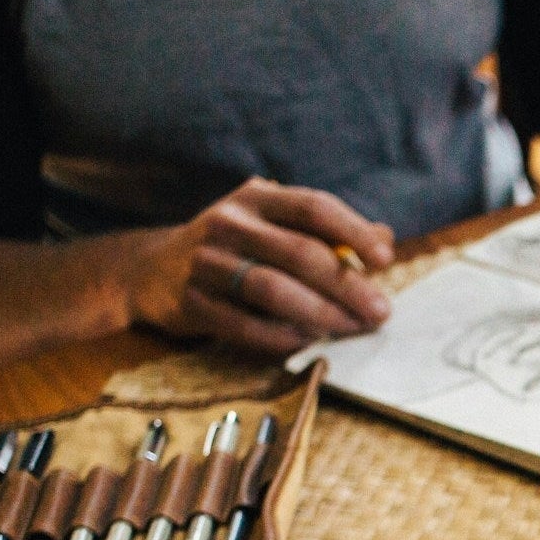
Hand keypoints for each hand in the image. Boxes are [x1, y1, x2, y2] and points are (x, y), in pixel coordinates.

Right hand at [126, 177, 396, 353]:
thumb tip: (385, 238)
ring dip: (320, 314)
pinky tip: (309, 342)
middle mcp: (228, 222)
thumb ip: (328, 232)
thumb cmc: (239, 247)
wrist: (153, 270)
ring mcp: (204, 262)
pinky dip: (282, 337)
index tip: (385, 260)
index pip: (313, 207)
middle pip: (299, 253)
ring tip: (351, 329)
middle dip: (347, 286)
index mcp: (256, 197)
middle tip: (380, 312)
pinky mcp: (189, 301)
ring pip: (272, 290)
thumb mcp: (276, 225)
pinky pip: (244, 326)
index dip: (354, 232)